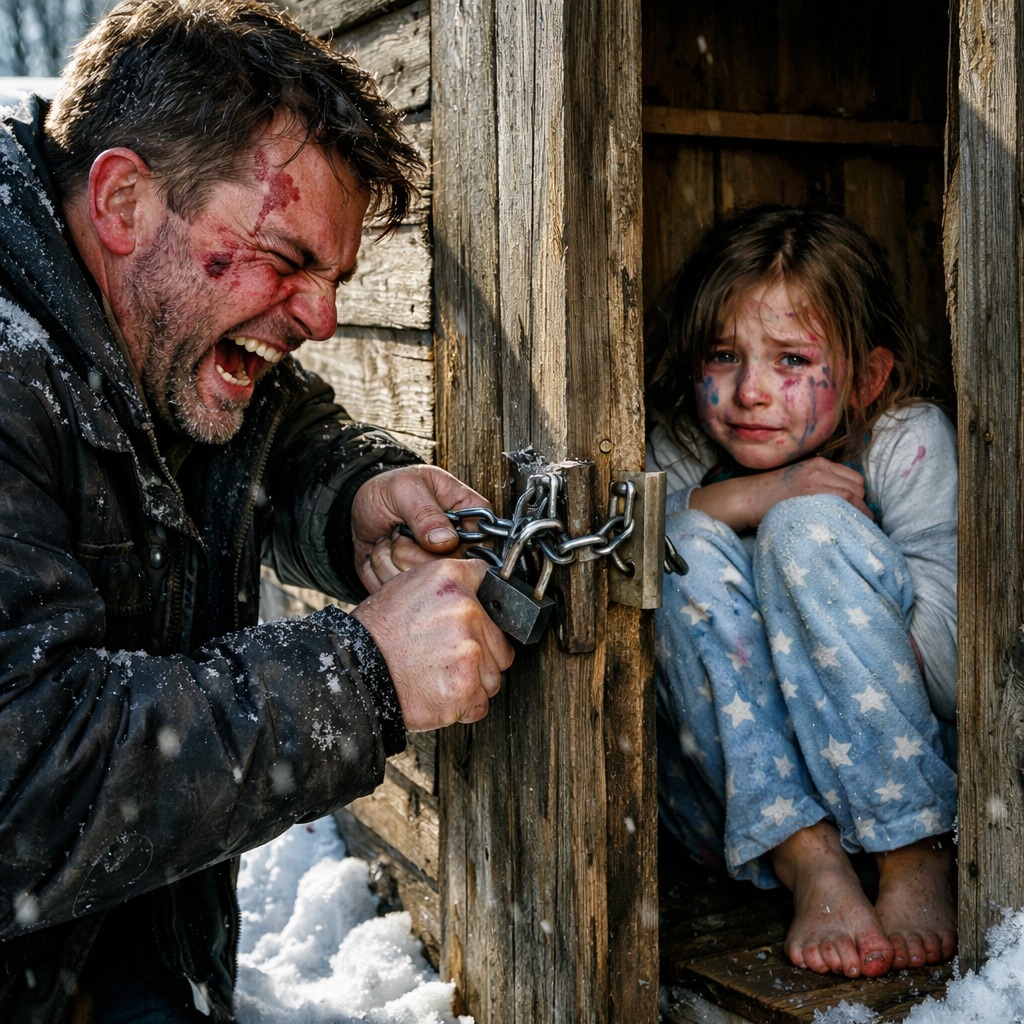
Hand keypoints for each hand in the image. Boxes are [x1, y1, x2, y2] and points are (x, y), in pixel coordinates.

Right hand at [351, 558, 513, 730]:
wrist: (354, 671)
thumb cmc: (378, 633)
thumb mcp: (408, 586)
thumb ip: (450, 586)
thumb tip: (480, 592)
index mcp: (451, 581)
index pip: (493, 588)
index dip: (487, 609)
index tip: (480, 621)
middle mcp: (466, 611)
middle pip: (500, 643)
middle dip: (480, 656)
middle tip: (445, 658)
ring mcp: (468, 651)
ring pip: (492, 676)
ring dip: (472, 681)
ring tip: (437, 675)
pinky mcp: (465, 688)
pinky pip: (481, 704)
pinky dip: (462, 706)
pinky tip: (437, 692)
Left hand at [352, 466, 488, 590]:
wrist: (359, 512)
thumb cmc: (387, 492)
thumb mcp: (404, 488)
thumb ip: (426, 512)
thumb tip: (447, 541)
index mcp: (466, 510)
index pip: (484, 534)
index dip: (462, 544)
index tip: (435, 542)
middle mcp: (459, 541)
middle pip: (458, 565)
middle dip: (417, 552)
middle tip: (399, 533)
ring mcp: (440, 563)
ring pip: (431, 581)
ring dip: (398, 560)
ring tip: (390, 540)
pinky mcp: (420, 581)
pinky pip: (409, 590)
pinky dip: (386, 573)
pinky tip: (382, 555)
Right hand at [692, 456, 870, 531]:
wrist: (746, 498)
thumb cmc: (769, 494)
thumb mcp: (797, 479)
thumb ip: (819, 482)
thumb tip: (844, 499)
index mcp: (818, 463)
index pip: (854, 478)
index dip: (859, 495)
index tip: (856, 510)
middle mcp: (821, 469)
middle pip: (858, 487)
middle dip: (861, 504)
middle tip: (855, 520)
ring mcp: (816, 482)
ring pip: (854, 497)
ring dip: (858, 512)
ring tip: (853, 526)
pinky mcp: (811, 497)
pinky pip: (843, 505)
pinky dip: (850, 516)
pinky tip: (845, 527)